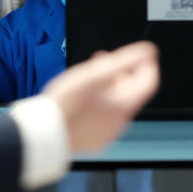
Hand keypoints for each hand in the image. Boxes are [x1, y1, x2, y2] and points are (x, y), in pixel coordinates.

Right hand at [41, 41, 158, 152]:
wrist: (42, 135)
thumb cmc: (65, 105)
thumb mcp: (94, 75)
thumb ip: (122, 61)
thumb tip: (146, 52)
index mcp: (124, 105)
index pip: (149, 81)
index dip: (146, 64)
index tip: (137, 54)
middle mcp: (121, 122)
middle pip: (131, 92)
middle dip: (121, 73)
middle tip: (104, 61)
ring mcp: (108, 132)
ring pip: (116, 104)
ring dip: (107, 88)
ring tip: (88, 77)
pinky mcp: (95, 140)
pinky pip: (103, 118)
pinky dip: (98, 104)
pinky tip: (82, 98)